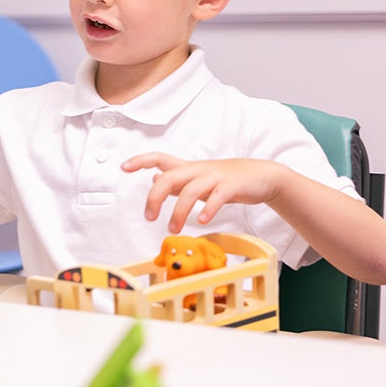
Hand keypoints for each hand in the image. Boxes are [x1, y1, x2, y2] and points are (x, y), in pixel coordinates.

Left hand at [125, 153, 285, 233]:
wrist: (262, 176)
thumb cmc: (225, 179)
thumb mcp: (197, 177)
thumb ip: (176, 180)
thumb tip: (153, 178)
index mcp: (188, 168)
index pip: (159, 157)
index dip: (140, 160)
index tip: (123, 168)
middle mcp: (198, 170)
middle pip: (169, 177)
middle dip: (155, 196)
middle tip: (149, 217)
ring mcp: (215, 177)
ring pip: (190, 190)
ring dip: (179, 211)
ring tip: (173, 228)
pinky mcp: (232, 186)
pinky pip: (217, 196)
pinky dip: (208, 208)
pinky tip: (202, 221)